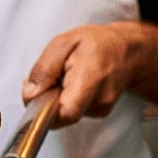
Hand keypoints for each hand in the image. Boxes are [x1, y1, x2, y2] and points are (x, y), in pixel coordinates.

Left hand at [21, 24, 140, 124]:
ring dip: (57, 98)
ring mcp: (101, 109)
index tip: (36, 94)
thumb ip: (44, 68)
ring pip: (65, 113)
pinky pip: (73, 111)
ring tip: (65, 76)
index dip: (45, 110)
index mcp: (92, 76)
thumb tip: (30, 94)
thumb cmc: (97, 43)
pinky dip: (66, 99)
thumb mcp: (63, 43)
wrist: (126, 51)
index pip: (67, 111)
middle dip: (47, 99)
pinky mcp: (99, 113)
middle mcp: (100, 98)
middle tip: (51, 77)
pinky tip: (74, 83)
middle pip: (62, 114)